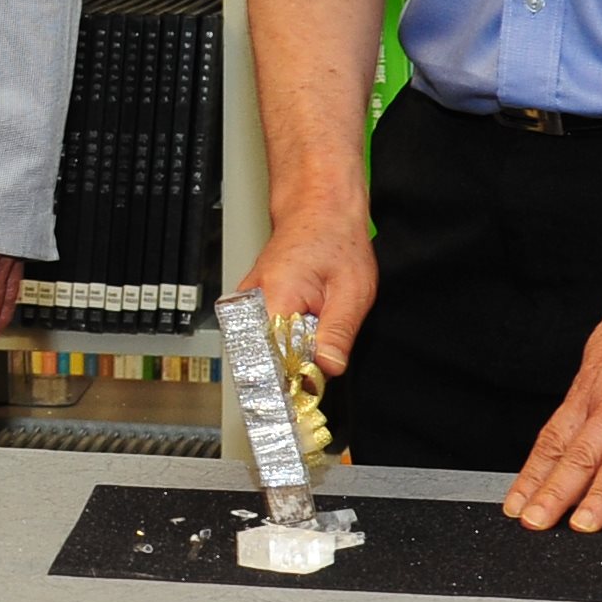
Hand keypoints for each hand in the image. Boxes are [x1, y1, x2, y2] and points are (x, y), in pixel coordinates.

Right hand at [240, 199, 379, 377]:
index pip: (272, 359)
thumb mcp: (352, 290)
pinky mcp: (252, 303)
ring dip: (291, 355)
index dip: (293, 381)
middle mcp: (252, 300)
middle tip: (318, 365)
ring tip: (313, 341)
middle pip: (266, 357)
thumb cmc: (335, 238)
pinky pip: (267, 335)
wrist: (319, 208)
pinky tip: (303, 333)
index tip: (308, 394)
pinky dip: (286, 341)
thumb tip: (327, 369)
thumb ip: (337, 334)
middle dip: (294, 370)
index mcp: (274, 297)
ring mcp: (248, 301)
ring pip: (267, 348)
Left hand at [506, 281, 601, 532]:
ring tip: (584, 526)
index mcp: (590, 389)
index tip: (515, 502)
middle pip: (577, 455)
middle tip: (534, 523)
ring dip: (600, 496)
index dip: (532, 475)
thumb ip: (589, 387)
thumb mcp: (601, 349)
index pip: (553, 440)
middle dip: (552, 493)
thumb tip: (573, 412)